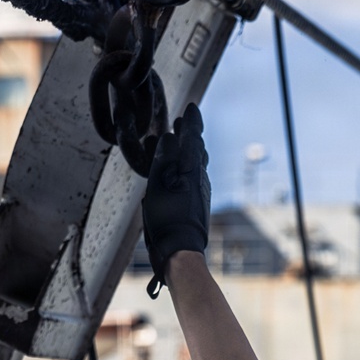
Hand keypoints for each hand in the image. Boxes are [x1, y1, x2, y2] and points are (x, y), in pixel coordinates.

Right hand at [141, 102, 210, 296]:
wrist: (182, 251)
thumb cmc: (167, 220)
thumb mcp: (158, 186)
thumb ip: (164, 159)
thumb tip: (170, 137)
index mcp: (190, 170)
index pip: (193, 138)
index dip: (191, 122)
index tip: (190, 108)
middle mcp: (200, 178)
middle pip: (197, 150)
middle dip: (189, 134)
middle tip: (182, 123)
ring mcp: (201, 191)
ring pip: (197, 164)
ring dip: (188, 150)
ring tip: (179, 143)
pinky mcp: (199, 204)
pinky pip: (194, 177)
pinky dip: (186, 166)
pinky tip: (180, 172)